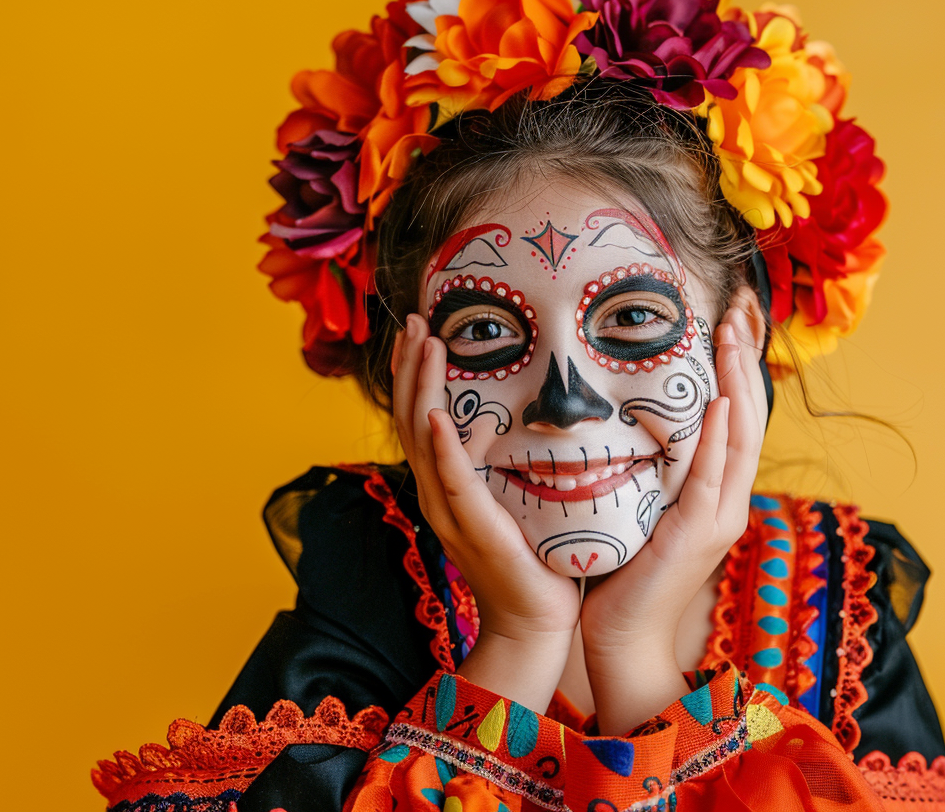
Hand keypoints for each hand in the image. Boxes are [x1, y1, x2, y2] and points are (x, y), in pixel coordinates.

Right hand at [391, 315, 580, 648]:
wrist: (534, 623)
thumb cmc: (532, 561)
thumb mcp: (512, 499)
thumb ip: (502, 463)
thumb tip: (506, 419)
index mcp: (444, 484)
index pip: (418, 418)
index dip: (415, 374)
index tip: (421, 332)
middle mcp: (436, 493)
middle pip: (409, 417)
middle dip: (410, 366)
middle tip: (414, 321)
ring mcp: (449, 511)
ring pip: (422, 437)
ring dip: (422, 387)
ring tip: (426, 344)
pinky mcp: (473, 527)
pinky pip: (451, 480)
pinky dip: (441, 446)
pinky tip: (435, 414)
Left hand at [575, 304, 766, 728]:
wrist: (622, 632)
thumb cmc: (624, 568)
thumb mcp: (641, 501)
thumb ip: (649, 465)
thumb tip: (630, 414)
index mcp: (714, 489)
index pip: (734, 414)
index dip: (737, 366)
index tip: (731, 317)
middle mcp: (727, 498)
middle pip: (748, 415)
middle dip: (745, 359)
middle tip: (740, 307)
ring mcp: (718, 515)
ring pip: (739, 437)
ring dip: (738, 382)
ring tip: (734, 334)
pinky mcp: (697, 533)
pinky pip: (713, 475)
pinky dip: (720, 436)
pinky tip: (722, 401)